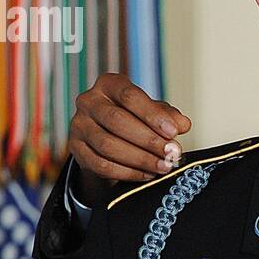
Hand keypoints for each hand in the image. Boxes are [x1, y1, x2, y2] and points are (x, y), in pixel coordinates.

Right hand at [69, 73, 192, 199]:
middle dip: (148, 140)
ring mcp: (79, 125)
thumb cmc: (133, 117)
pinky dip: (127, 172)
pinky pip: (101, 164)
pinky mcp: (76, 148)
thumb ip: (168, 115)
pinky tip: (146, 174)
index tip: (174, 132)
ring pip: (108, 145)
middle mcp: (89, 101)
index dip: (153, 115)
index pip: (130, 96)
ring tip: (162, 166)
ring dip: (140, 159)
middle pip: (118, 121)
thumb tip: (183, 124)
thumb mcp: (152, 111)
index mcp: (109, 84)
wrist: (107, 134)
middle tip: (171, 154)